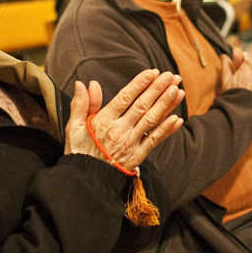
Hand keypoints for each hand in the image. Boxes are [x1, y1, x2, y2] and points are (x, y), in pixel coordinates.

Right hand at [65, 70, 184, 171]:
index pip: (124, 98)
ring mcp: (130, 143)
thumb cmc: (80, 151)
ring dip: (166, 105)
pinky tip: (177, 118)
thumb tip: (85, 83)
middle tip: (170, 76)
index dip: (139, 84)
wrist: (86, 180)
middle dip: (158, 89)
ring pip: (151, 121)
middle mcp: (119, 130)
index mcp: (104, 121)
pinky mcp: (137, 156)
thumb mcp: (74, 126)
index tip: (151, 72)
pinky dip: (167, 130)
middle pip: (142, 106)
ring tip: (178, 90)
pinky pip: (154, 140)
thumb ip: (81, 104)